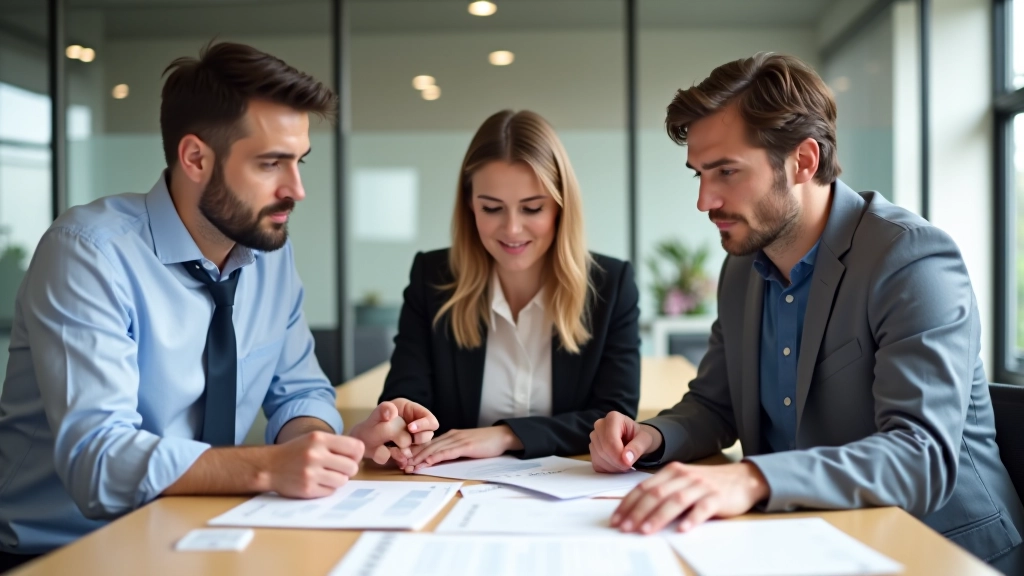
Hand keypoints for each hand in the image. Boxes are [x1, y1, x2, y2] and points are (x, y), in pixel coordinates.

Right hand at [266, 430, 363, 497]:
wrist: (269, 466)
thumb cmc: (296, 452)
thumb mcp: (314, 439)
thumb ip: (336, 444)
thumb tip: (360, 454)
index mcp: (320, 438)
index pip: (355, 447)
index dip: (357, 455)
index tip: (351, 458)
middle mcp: (315, 454)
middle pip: (352, 467)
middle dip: (348, 470)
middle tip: (337, 468)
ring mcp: (311, 473)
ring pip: (343, 481)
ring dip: (338, 480)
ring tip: (326, 475)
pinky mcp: (307, 489)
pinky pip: (331, 491)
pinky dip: (327, 488)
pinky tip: (317, 482)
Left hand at [348, 400, 438, 464]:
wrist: (363, 444)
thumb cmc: (370, 426)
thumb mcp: (375, 415)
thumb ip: (384, 411)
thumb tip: (391, 412)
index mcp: (411, 411)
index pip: (429, 418)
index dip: (424, 424)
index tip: (410, 429)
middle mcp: (416, 426)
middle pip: (429, 434)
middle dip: (419, 439)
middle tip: (405, 442)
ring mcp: (413, 440)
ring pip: (422, 447)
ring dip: (411, 450)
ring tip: (395, 450)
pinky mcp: (409, 452)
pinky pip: (413, 458)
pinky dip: (404, 459)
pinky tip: (394, 457)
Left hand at [403, 426, 523, 471]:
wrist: (503, 436)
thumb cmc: (486, 444)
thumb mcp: (466, 447)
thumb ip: (454, 451)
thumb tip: (441, 460)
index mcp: (451, 436)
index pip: (429, 444)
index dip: (415, 452)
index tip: (404, 461)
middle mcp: (451, 436)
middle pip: (427, 446)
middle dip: (413, 456)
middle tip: (400, 466)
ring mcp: (458, 440)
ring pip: (434, 449)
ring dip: (420, 458)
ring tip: (409, 467)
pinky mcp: (466, 445)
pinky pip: (447, 452)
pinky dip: (435, 457)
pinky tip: (426, 462)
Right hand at [589, 411, 662, 472]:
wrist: (636, 438)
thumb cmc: (640, 436)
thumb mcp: (646, 440)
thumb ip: (638, 447)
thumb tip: (626, 459)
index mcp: (613, 418)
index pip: (610, 441)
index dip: (618, 456)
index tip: (629, 464)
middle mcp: (600, 425)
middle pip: (603, 449)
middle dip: (616, 462)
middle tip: (629, 465)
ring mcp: (594, 437)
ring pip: (598, 457)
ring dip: (613, 466)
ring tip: (624, 463)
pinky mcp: (592, 449)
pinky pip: (596, 463)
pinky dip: (607, 469)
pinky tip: (617, 465)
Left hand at [611, 462, 769, 533]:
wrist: (742, 479)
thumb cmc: (708, 484)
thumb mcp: (682, 482)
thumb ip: (662, 491)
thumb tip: (635, 511)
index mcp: (672, 471)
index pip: (644, 487)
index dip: (628, 504)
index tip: (617, 519)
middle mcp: (684, 476)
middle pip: (656, 494)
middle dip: (637, 512)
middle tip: (625, 527)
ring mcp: (701, 486)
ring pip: (675, 501)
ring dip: (659, 517)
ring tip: (646, 530)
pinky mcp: (717, 497)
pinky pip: (702, 508)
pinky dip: (691, 518)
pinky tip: (683, 529)